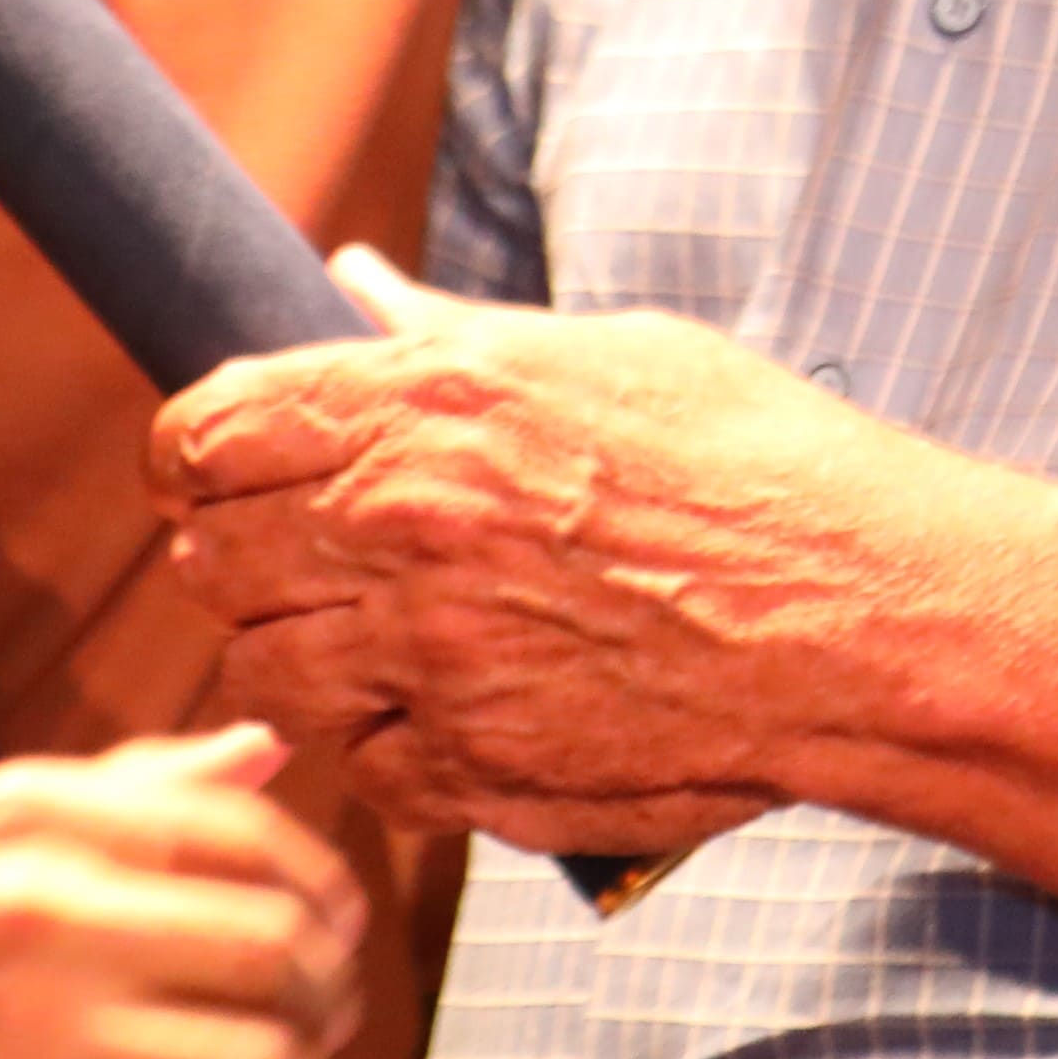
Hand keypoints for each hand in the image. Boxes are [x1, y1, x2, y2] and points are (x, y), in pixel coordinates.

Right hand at [0, 726, 366, 1058]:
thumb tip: (270, 750)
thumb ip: (132, 788)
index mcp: (40, 809)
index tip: (334, 936)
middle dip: (331, 999)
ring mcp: (33, 1027)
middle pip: (274, 949)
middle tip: (327, 1028)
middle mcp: (47, 901)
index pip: (247, 832)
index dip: (324, 892)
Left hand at [152, 249, 888, 850]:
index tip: (217, 467)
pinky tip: (448, 706)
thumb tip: (353, 288)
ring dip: (295, 658)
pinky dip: (384, 744)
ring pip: (261, 677)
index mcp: (425, 406)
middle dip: (237, 556)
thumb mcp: (599, 355)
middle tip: (294, 556)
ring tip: (367, 637)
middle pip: (210, 560)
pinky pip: (359, 767)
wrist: (859, 614)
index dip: (198, 452)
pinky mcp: (470, 770)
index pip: (209, 430)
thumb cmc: (752, 463)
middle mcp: (402, 530)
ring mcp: (428, 663)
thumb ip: (450, 336)